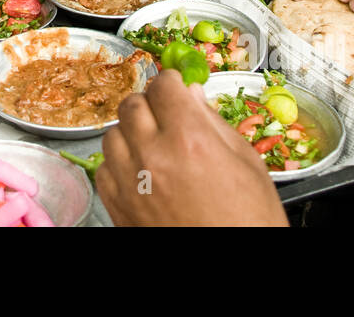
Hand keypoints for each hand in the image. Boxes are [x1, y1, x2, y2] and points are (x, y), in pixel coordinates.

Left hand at [96, 69, 287, 226]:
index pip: (163, 87)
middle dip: (150, 102)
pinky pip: (103, 169)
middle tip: (166, 112)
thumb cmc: (250, 223)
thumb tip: (193, 94)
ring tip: (153, 143)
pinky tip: (140, 170)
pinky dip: (118, 164)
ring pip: (112, 134)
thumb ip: (215, 123)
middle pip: (132, 105)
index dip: (171, 83)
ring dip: (131, 131)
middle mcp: (153, 158)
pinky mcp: (118, 209)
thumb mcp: (248, 166)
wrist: (235, 271)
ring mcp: (131, 185)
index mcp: (190, 140)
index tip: (176, 87)